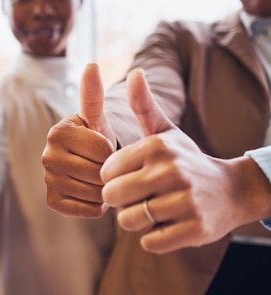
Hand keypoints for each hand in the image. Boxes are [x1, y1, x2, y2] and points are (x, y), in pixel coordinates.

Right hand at [42, 63, 114, 217]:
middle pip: (98, 172)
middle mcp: (46, 154)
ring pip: (94, 192)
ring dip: (106, 189)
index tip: (107, 147)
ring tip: (101, 179)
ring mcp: (47, 179)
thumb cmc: (97, 140)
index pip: (102, 149)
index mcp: (58, 131)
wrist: (89, 166)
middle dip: (110, 172)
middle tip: (106, 166)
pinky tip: (93, 193)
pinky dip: (96, 206)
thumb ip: (94, 94)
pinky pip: (86, 209)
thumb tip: (92, 64)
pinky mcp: (52, 201)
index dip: (114, 151)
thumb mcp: (98, 118)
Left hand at [100, 69, 270, 253]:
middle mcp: (171, 171)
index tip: (129, 178)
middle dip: (120, 202)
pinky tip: (166, 225)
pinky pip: (150, 242)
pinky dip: (153, 238)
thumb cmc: (185, 161)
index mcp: (157, 147)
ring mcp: (185, 201)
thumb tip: (134, 74)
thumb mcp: (165, 131)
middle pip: (113, 198)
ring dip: (136, 221)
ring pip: (129, 221)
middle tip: (138, 198)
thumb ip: (144, 106)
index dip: (112, 180)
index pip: (106, 173)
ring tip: (152, 210)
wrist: (231, 191)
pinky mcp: (195, 229)